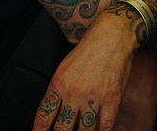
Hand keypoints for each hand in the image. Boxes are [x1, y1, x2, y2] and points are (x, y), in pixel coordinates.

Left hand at [32, 10, 136, 130]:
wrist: (113, 34)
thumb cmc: (89, 49)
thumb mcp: (65, 67)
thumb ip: (59, 91)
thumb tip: (55, 114)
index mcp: (59, 84)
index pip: (43, 118)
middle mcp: (74, 93)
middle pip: (61, 130)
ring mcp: (93, 97)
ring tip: (82, 130)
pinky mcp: (112, 98)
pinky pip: (106, 126)